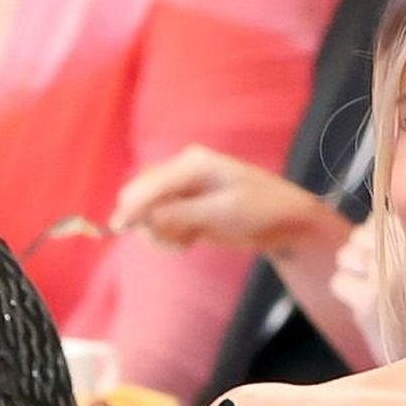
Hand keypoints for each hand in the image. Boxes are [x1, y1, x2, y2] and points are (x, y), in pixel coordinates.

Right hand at [112, 144, 341, 251]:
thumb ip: (184, 213)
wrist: (287, 222)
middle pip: (142, 195)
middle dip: (148, 222)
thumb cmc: (262, 209)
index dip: (131, 205)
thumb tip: (148, 217)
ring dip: (160, 233)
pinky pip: (162, 224)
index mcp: (192, 163)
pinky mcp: (186, 209)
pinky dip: (170, 237)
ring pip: (149, 213)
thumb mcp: (224, 212)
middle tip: (174, 242)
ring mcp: (183, 191)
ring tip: (187, 242)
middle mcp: (182, 172)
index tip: (119, 228)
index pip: (149, 182)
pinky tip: (191, 241)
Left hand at [330, 215, 386, 364]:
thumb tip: (373, 222)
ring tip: (380, 292)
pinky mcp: (367, 303)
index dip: (383, 239)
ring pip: (346, 254)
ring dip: (355, 272)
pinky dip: (347, 293)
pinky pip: (339, 282)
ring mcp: (387, 278)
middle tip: (388, 282)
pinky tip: (369, 306)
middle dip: (367, 255)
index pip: (384, 219)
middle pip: (362, 234)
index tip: (396, 262)